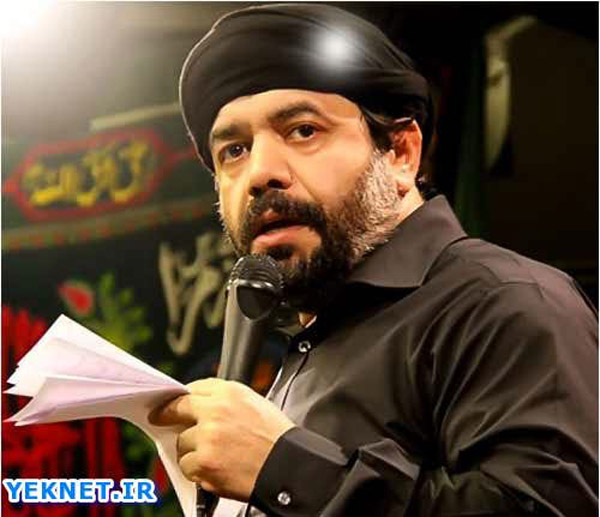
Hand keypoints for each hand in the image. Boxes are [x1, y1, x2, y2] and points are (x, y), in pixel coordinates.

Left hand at [149, 378, 294, 500]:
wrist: (288, 466)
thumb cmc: (276, 438)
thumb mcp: (255, 404)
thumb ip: (226, 402)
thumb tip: (200, 407)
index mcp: (230, 392)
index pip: (195, 388)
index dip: (182, 397)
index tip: (172, 403)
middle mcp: (215, 410)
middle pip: (178, 409)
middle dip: (166, 414)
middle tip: (158, 418)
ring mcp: (207, 436)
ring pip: (182, 443)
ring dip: (192, 451)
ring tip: (216, 457)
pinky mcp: (204, 462)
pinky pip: (187, 466)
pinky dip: (197, 471)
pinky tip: (215, 470)